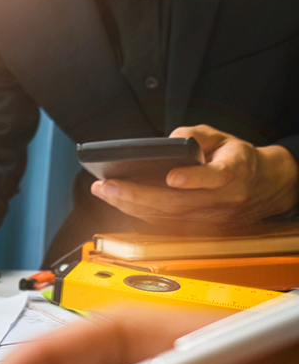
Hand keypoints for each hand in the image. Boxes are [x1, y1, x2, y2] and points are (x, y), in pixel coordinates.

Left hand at [90, 125, 298, 226]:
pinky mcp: (194, 228)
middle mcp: (219, 201)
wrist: (261, 188)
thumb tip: (168, 141)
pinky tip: (115, 200)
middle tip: (107, 185)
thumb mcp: (223, 137)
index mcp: (234, 173)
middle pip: (175, 202)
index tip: (173, 177)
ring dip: (129, 205)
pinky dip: (136, 212)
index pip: (215, 178)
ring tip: (102, 191)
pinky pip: (161, 223)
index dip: (194, 179)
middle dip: (137, 194)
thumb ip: (197, 135)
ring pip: (164, 216)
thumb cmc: (236, 159)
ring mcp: (206, 218)